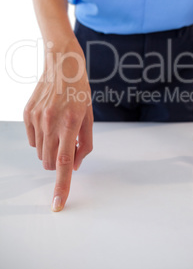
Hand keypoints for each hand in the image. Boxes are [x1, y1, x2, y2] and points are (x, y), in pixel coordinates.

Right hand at [23, 40, 93, 210]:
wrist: (62, 65)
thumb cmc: (80, 91)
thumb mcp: (90, 116)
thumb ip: (85, 143)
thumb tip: (75, 165)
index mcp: (71, 123)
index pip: (65, 162)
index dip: (62, 185)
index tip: (58, 204)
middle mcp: (51, 122)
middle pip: (51, 162)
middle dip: (60, 162)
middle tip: (67, 145)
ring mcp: (36, 118)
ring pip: (40, 153)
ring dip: (51, 150)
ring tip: (59, 128)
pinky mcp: (27, 114)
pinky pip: (31, 141)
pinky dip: (41, 139)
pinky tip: (48, 123)